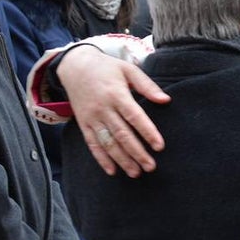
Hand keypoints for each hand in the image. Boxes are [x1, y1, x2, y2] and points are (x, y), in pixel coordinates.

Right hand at [58, 48, 170, 176]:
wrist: (74, 66)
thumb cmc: (106, 68)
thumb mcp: (128, 69)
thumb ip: (147, 85)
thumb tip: (166, 100)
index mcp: (116, 94)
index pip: (134, 116)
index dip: (147, 132)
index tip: (159, 147)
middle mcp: (103, 108)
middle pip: (122, 134)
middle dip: (137, 152)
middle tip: (151, 167)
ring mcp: (91, 118)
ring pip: (107, 143)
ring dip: (121, 160)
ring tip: (135, 172)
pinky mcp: (83, 124)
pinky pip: (92, 144)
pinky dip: (101, 159)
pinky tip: (112, 171)